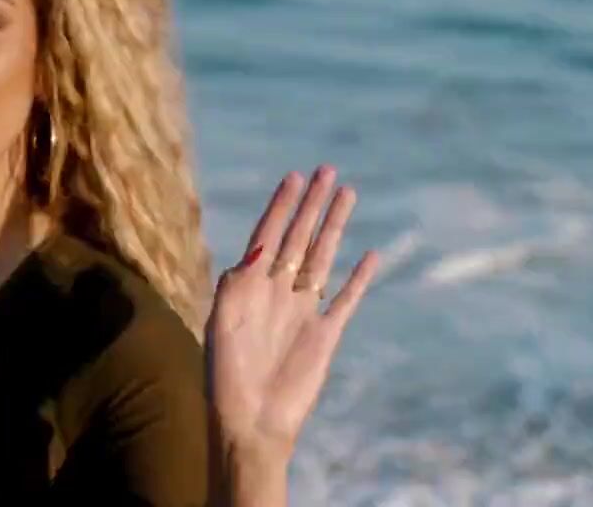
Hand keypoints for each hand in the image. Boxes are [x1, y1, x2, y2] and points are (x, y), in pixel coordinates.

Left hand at [206, 166, 378, 467]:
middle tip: (327, 170)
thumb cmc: (225, 377)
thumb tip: (256, 251)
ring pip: (322, 258)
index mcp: (249, 287)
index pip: (268, 234)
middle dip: (312, 204)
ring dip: (334, 226)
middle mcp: (278, 293)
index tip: (295, 176)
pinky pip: (346, 299)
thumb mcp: (221, 324)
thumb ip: (236, 285)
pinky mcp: (325, 335)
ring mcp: (303, 312)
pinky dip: (359, 278)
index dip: (282, 204)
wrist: (250, 423)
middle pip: (298, 237)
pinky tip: (371, 254)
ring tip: (347, 194)